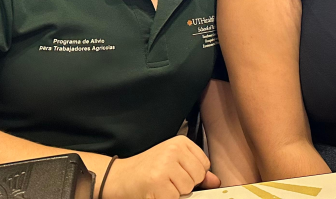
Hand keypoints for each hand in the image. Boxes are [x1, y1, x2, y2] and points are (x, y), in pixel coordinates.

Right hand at [104, 136, 220, 198]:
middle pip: (198, 177)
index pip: (204, 164)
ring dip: (175, 193)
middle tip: (168, 180)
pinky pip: (174, 197)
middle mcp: (174, 150)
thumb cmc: (148, 169)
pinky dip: (166, 198)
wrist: (120, 176)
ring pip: (187, 189)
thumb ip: (196, 170)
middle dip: (185, 184)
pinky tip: (155, 191)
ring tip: (161, 185)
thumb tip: (216, 181)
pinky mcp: (157, 182)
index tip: (178, 173)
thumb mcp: (174, 163)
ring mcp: (165, 165)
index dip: (194, 174)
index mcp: (180, 142)